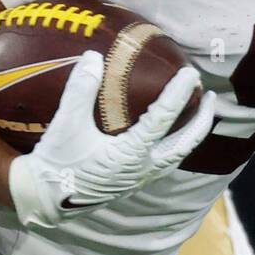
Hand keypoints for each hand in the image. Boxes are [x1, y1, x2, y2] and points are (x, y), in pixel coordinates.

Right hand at [8, 52, 216, 228]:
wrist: (43, 199)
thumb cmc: (56, 160)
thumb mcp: (66, 124)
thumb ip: (80, 90)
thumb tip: (93, 56)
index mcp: (129, 154)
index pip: (163, 119)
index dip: (178, 93)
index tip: (191, 73)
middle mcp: (142, 169)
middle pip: (185, 143)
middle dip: (202, 119)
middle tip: (211, 96)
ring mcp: (140, 178)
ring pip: (178, 156)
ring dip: (192, 134)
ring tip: (200, 114)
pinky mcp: (133, 183)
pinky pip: (165, 163)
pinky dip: (176, 145)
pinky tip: (173, 135)